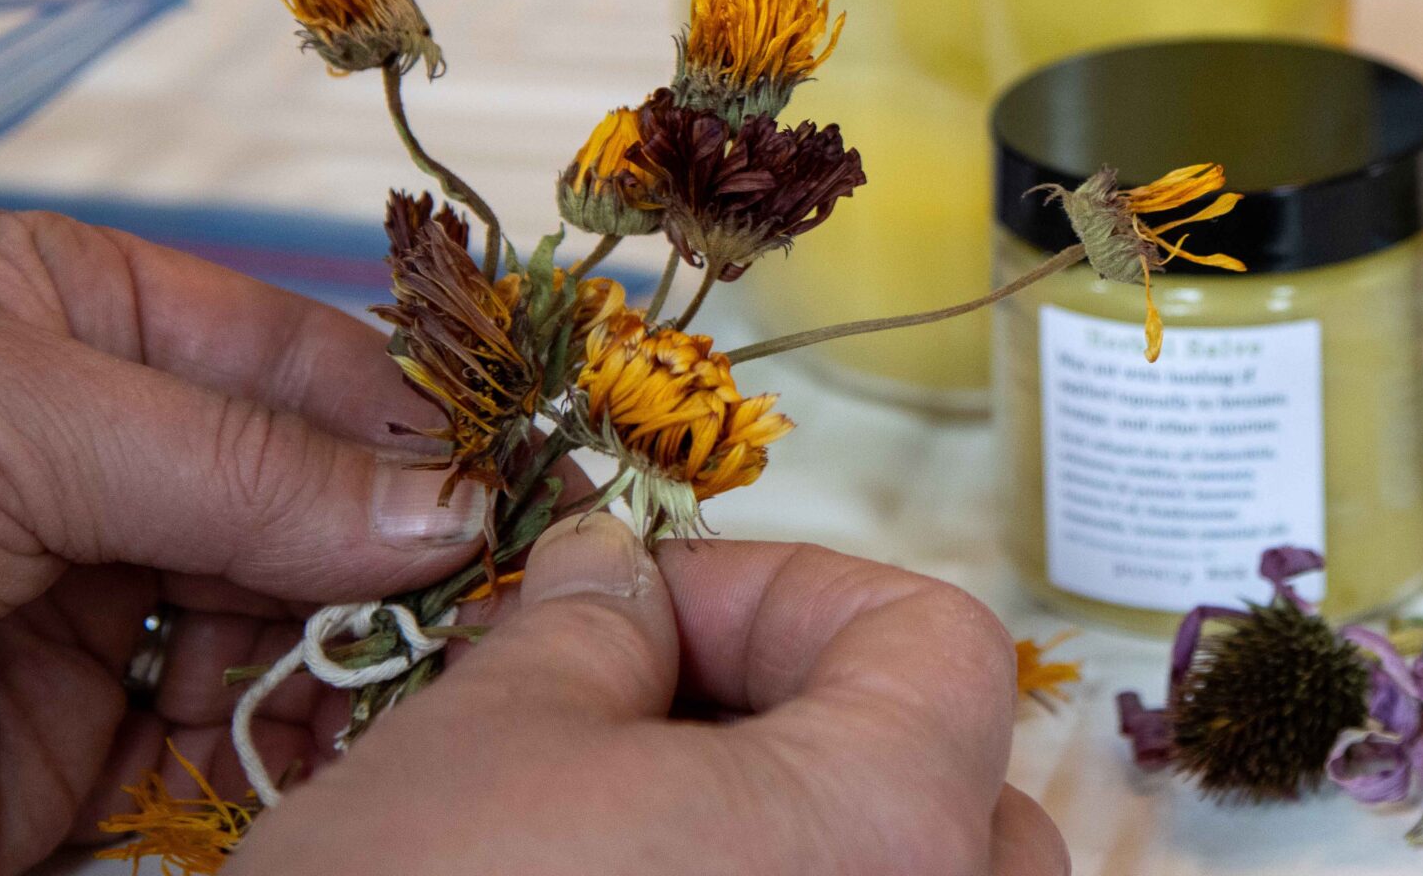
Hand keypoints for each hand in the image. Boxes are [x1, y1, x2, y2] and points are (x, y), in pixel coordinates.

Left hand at [0, 204, 488, 874]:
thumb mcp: (18, 412)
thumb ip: (246, 464)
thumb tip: (444, 508)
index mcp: (68, 314)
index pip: (297, 357)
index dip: (413, 420)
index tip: (520, 489)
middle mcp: (86, 454)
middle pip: (307, 503)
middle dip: (392, 560)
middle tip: (484, 616)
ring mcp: (73, 606)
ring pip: (279, 633)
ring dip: (348, 671)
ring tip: (392, 703)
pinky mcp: (50, 756)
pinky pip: (212, 751)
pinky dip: (278, 765)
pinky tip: (312, 768)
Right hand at [236, 522, 1068, 875]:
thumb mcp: (481, 743)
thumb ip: (589, 628)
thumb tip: (614, 578)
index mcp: (897, 824)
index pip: (933, 641)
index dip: (779, 594)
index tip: (647, 608)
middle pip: (941, 784)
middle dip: (785, 725)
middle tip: (626, 716)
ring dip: (783, 843)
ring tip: (626, 836)